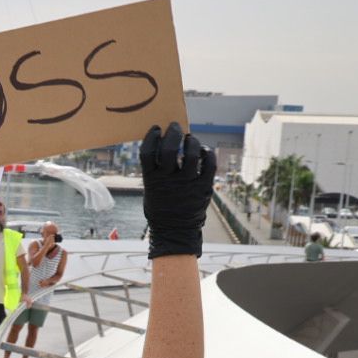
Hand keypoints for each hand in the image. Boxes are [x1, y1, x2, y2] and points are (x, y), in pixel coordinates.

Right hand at [140, 123, 216, 258]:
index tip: (156, 129)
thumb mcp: (151, 188)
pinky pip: (209, 164)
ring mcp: (187, 183)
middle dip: (173, 133)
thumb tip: (165, 144)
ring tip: (190, 139)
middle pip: (170, 149)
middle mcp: (169, 180)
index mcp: (152, 179)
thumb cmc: (161, 206)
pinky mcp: (203, 187)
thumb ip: (156, 169)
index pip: (148, 151)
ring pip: (192, 154)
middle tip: (175, 127)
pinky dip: (207, 153)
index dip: (152, 137)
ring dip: (192, 141)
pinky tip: (203, 151)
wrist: (174, 230)